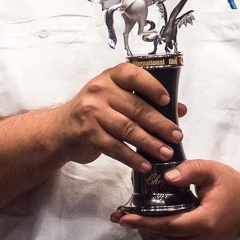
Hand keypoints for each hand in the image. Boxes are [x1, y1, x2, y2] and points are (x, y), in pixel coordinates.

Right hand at [51, 62, 183, 173]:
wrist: (59, 130)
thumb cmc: (94, 111)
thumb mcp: (116, 98)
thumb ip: (145, 101)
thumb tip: (179, 110)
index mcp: (110, 77)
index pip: (133, 75)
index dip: (153, 86)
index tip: (168, 101)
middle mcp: (100, 91)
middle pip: (136, 108)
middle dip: (160, 124)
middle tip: (176, 135)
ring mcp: (93, 112)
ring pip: (128, 129)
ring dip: (150, 143)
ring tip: (166, 152)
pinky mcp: (89, 134)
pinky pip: (116, 147)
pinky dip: (133, 158)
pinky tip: (145, 164)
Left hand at [111, 159, 239, 239]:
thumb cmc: (232, 186)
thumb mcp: (212, 170)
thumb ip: (189, 170)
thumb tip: (166, 178)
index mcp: (205, 221)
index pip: (169, 225)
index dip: (145, 222)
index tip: (125, 216)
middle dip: (141, 228)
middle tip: (120, 215)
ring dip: (148, 234)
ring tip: (130, 219)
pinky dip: (160, 236)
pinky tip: (148, 225)